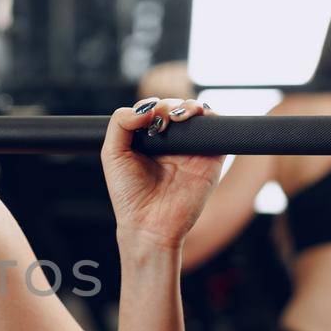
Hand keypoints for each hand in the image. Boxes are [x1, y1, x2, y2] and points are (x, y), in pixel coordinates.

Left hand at [101, 97, 225, 247]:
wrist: (150, 224)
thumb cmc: (129, 196)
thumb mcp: (112, 154)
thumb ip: (120, 123)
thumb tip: (146, 106)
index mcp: (147, 141)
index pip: (152, 109)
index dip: (150, 106)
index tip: (144, 116)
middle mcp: (170, 144)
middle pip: (175, 108)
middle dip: (169, 106)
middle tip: (162, 121)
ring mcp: (192, 149)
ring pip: (197, 113)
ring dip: (190, 106)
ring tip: (179, 117)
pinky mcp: (211, 158)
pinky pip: (218, 129)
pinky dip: (212, 116)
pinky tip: (196, 119)